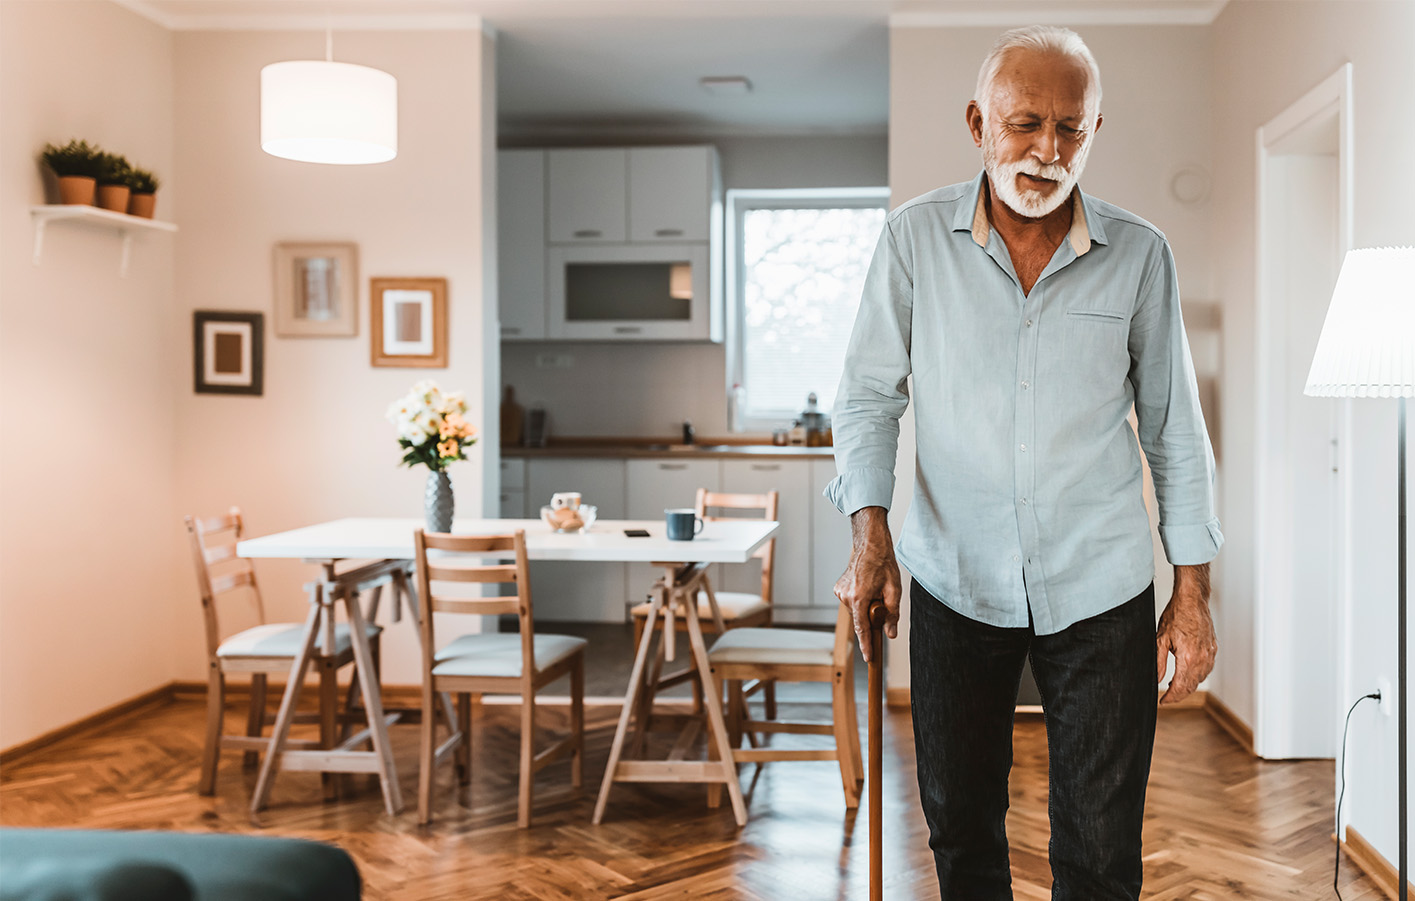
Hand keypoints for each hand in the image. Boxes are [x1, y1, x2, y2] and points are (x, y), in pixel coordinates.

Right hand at [834, 507, 901, 662]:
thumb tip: (890, 633)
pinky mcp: (838, 588)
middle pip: (860, 619)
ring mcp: (840, 591)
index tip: (868, 658)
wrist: (870, 544)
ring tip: (874, 588)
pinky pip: (852, 602)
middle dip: (872, 616)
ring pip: (856, 611)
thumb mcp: (894, 590)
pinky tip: (866, 586)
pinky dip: (860, 600)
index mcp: (858, 597)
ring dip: (867, 606)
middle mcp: (845, 596)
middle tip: (882, 599)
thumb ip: (892, 614)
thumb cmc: (883, 563)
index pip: (862, 629)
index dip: (866, 645)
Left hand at [1156, 564, 1215, 704]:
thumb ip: (1159, 662)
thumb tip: (1156, 679)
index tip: (1162, 702)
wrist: (1192, 601)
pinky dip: (1197, 676)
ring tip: (1174, 687)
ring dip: (1188, 686)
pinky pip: (1206, 669)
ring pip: (1200, 679)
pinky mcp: (1213, 649)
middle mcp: (1202, 659)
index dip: (1171, 697)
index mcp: (1188, 658)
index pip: (1180, 687)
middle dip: (1179, 695)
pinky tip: (1187, 674)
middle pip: (1191, 686)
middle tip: (1167, 698)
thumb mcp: (1160, 640)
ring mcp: (1210, 654)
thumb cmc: (1176, 616)